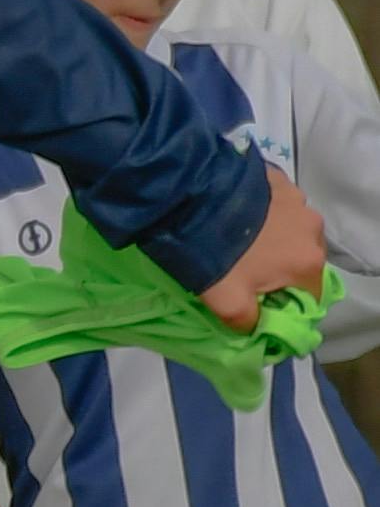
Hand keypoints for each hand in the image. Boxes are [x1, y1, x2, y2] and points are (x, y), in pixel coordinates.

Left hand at [200, 167, 324, 330]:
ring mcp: (297, 199)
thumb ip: (249, 323)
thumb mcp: (228, 304)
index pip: (311, 295)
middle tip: (250, 271)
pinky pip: (278, 203)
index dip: (289, 303)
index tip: (265, 302)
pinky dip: (266, 211)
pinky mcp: (279, 178)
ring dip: (276, 237)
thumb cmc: (217, 257)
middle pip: (304, 260)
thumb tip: (256, 328)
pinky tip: (241, 214)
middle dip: (283, 269)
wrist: (194, 199)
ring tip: (244, 240)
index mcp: (308, 262)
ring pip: (293, 229)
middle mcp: (312, 229)